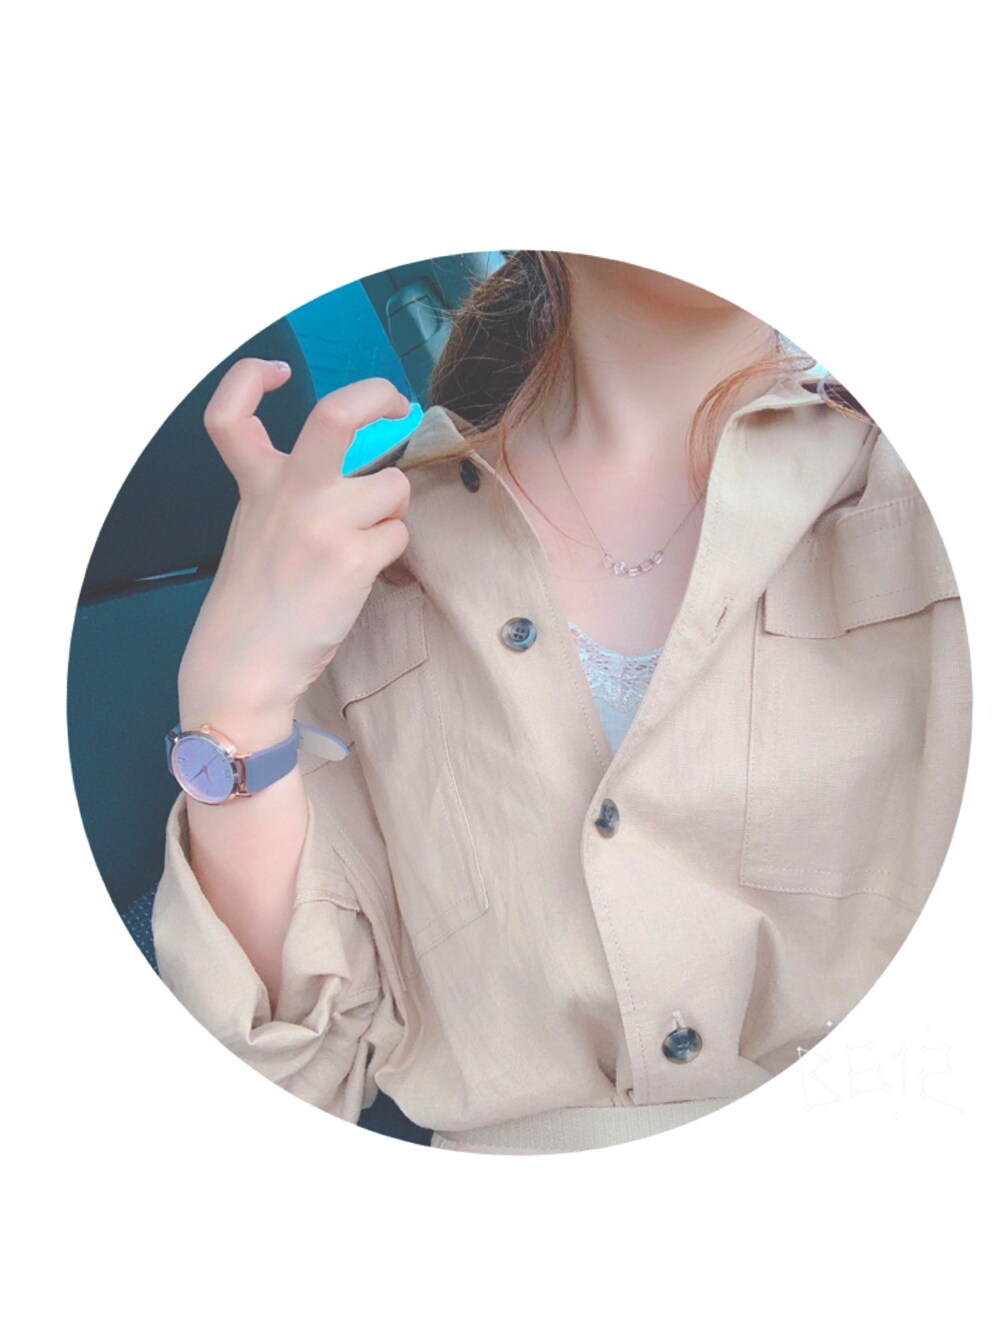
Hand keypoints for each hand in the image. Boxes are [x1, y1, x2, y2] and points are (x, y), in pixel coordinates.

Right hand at [178, 359, 413, 730]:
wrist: (244, 664)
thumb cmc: (256, 601)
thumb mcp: (256, 528)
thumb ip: (292, 490)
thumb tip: (360, 465)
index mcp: (255, 483)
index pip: (230, 412)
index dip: (250, 377)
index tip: (278, 373)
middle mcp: (288, 494)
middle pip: (336, 415)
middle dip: (378, 396)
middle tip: (396, 405)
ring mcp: (321, 524)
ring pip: (391, 485)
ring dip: (390, 508)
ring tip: (362, 539)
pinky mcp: (351, 560)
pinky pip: (398, 532)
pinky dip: (390, 548)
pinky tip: (363, 570)